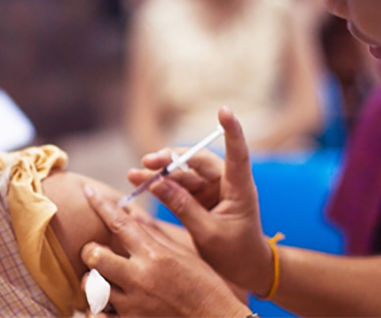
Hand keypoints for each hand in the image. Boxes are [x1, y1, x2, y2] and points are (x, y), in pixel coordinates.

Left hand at [81, 186, 250, 317]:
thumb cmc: (206, 288)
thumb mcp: (184, 255)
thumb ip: (154, 234)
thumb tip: (130, 212)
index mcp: (155, 256)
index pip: (119, 222)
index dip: (100, 203)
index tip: (88, 191)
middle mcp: (140, 278)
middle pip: (94, 256)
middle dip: (90, 252)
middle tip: (98, 254)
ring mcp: (133, 305)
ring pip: (92, 286)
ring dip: (93, 281)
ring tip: (104, 280)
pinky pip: (97, 314)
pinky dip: (97, 308)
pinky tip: (107, 304)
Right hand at [133, 107, 274, 295]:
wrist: (246, 270)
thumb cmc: (236, 253)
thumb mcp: (208, 233)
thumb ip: (183, 207)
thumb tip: (157, 184)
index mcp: (240, 188)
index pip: (237, 154)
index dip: (231, 131)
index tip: (224, 111)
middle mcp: (226, 183)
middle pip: (196, 161)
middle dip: (170, 160)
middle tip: (147, 162)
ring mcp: (212, 189)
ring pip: (182, 174)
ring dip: (159, 174)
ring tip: (134, 174)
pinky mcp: (200, 198)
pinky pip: (177, 187)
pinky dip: (159, 186)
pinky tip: (140, 183)